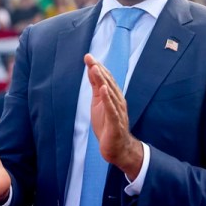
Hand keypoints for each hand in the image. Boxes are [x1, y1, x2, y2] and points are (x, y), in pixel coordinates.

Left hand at [84, 54, 143, 179]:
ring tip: (95, 68)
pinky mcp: (115, 122)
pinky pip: (112, 109)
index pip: (105, 79)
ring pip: (110, 93)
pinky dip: (108, 99)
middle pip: (107, 82)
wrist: (116, 148)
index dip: (97, 67)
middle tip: (90, 58)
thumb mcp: (98, 104)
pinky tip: (103, 90)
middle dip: (98, 69)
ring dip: (102, 80)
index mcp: (113, 96)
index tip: (88, 56)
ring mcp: (117, 111)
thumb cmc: (107, 125)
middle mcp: (117, 101)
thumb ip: (96, 88)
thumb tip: (92, 71)